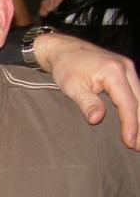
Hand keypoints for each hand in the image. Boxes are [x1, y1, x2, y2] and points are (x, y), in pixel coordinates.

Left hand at [35, 34, 139, 149]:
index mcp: (113, 72)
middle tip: (139, 147)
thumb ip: (86, 102)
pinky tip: (138, 123)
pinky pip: (137, 92)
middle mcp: (126, 68)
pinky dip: (137, 108)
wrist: (64, 49)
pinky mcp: (126, 71)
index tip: (130, 142)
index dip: (130, 125)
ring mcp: (128, 68)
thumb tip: (96, 119)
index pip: (127, 103)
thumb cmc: (66, 67)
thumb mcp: (72, 86)